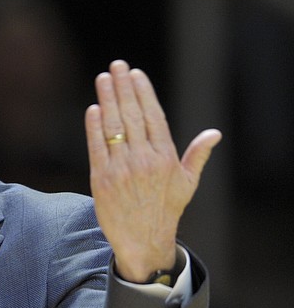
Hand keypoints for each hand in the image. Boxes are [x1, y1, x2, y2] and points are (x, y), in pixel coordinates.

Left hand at [84, 60, 221, 282]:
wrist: (143, 240)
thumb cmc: (166, 210)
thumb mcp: (187, 183)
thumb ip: (197, 155)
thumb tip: (214, 133)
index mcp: (165, 157)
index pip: (153, 116)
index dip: (143, 92)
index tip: (136, 73)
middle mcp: (144, 160)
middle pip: (131, 115)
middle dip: (123, 88)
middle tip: (116, 66)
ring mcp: (122, 169)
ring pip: (113, 127)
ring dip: (107, 100)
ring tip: (103, 79)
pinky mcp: (102, 179)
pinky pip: (97, 147)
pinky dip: (94, 127)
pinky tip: (94, 109)